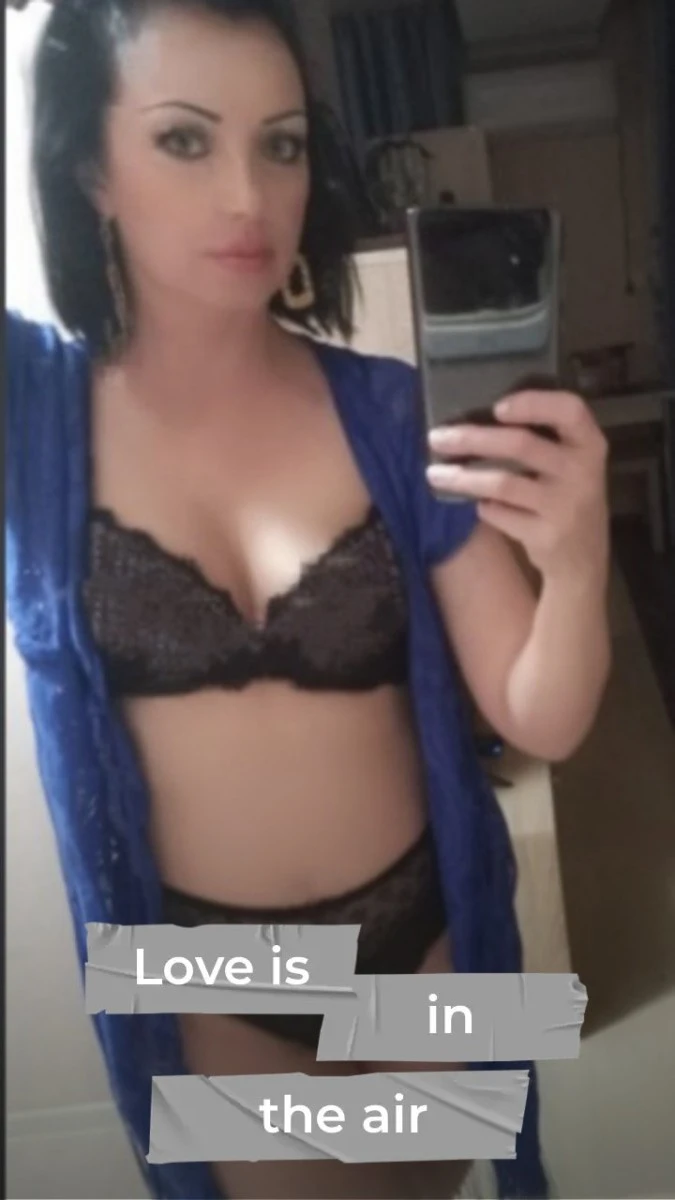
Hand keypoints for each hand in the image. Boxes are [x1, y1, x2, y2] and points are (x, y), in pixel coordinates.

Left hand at [426, 390, 610, 582]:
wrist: (583, 560)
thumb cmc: (566, 498)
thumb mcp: (570, 464)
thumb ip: (542, 441)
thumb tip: (476, 421)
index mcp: (589, 444)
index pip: (569, 410)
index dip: (533, 403)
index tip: (496, 407)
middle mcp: (582, 472)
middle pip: (521, 445)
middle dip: (472, 439)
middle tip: (437, 438)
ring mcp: (564, 506)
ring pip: (502, 483)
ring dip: (463, 477)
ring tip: (434, 474)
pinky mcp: (546, 535)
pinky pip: (500, 514)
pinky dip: (483, 507)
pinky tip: (476, 504)